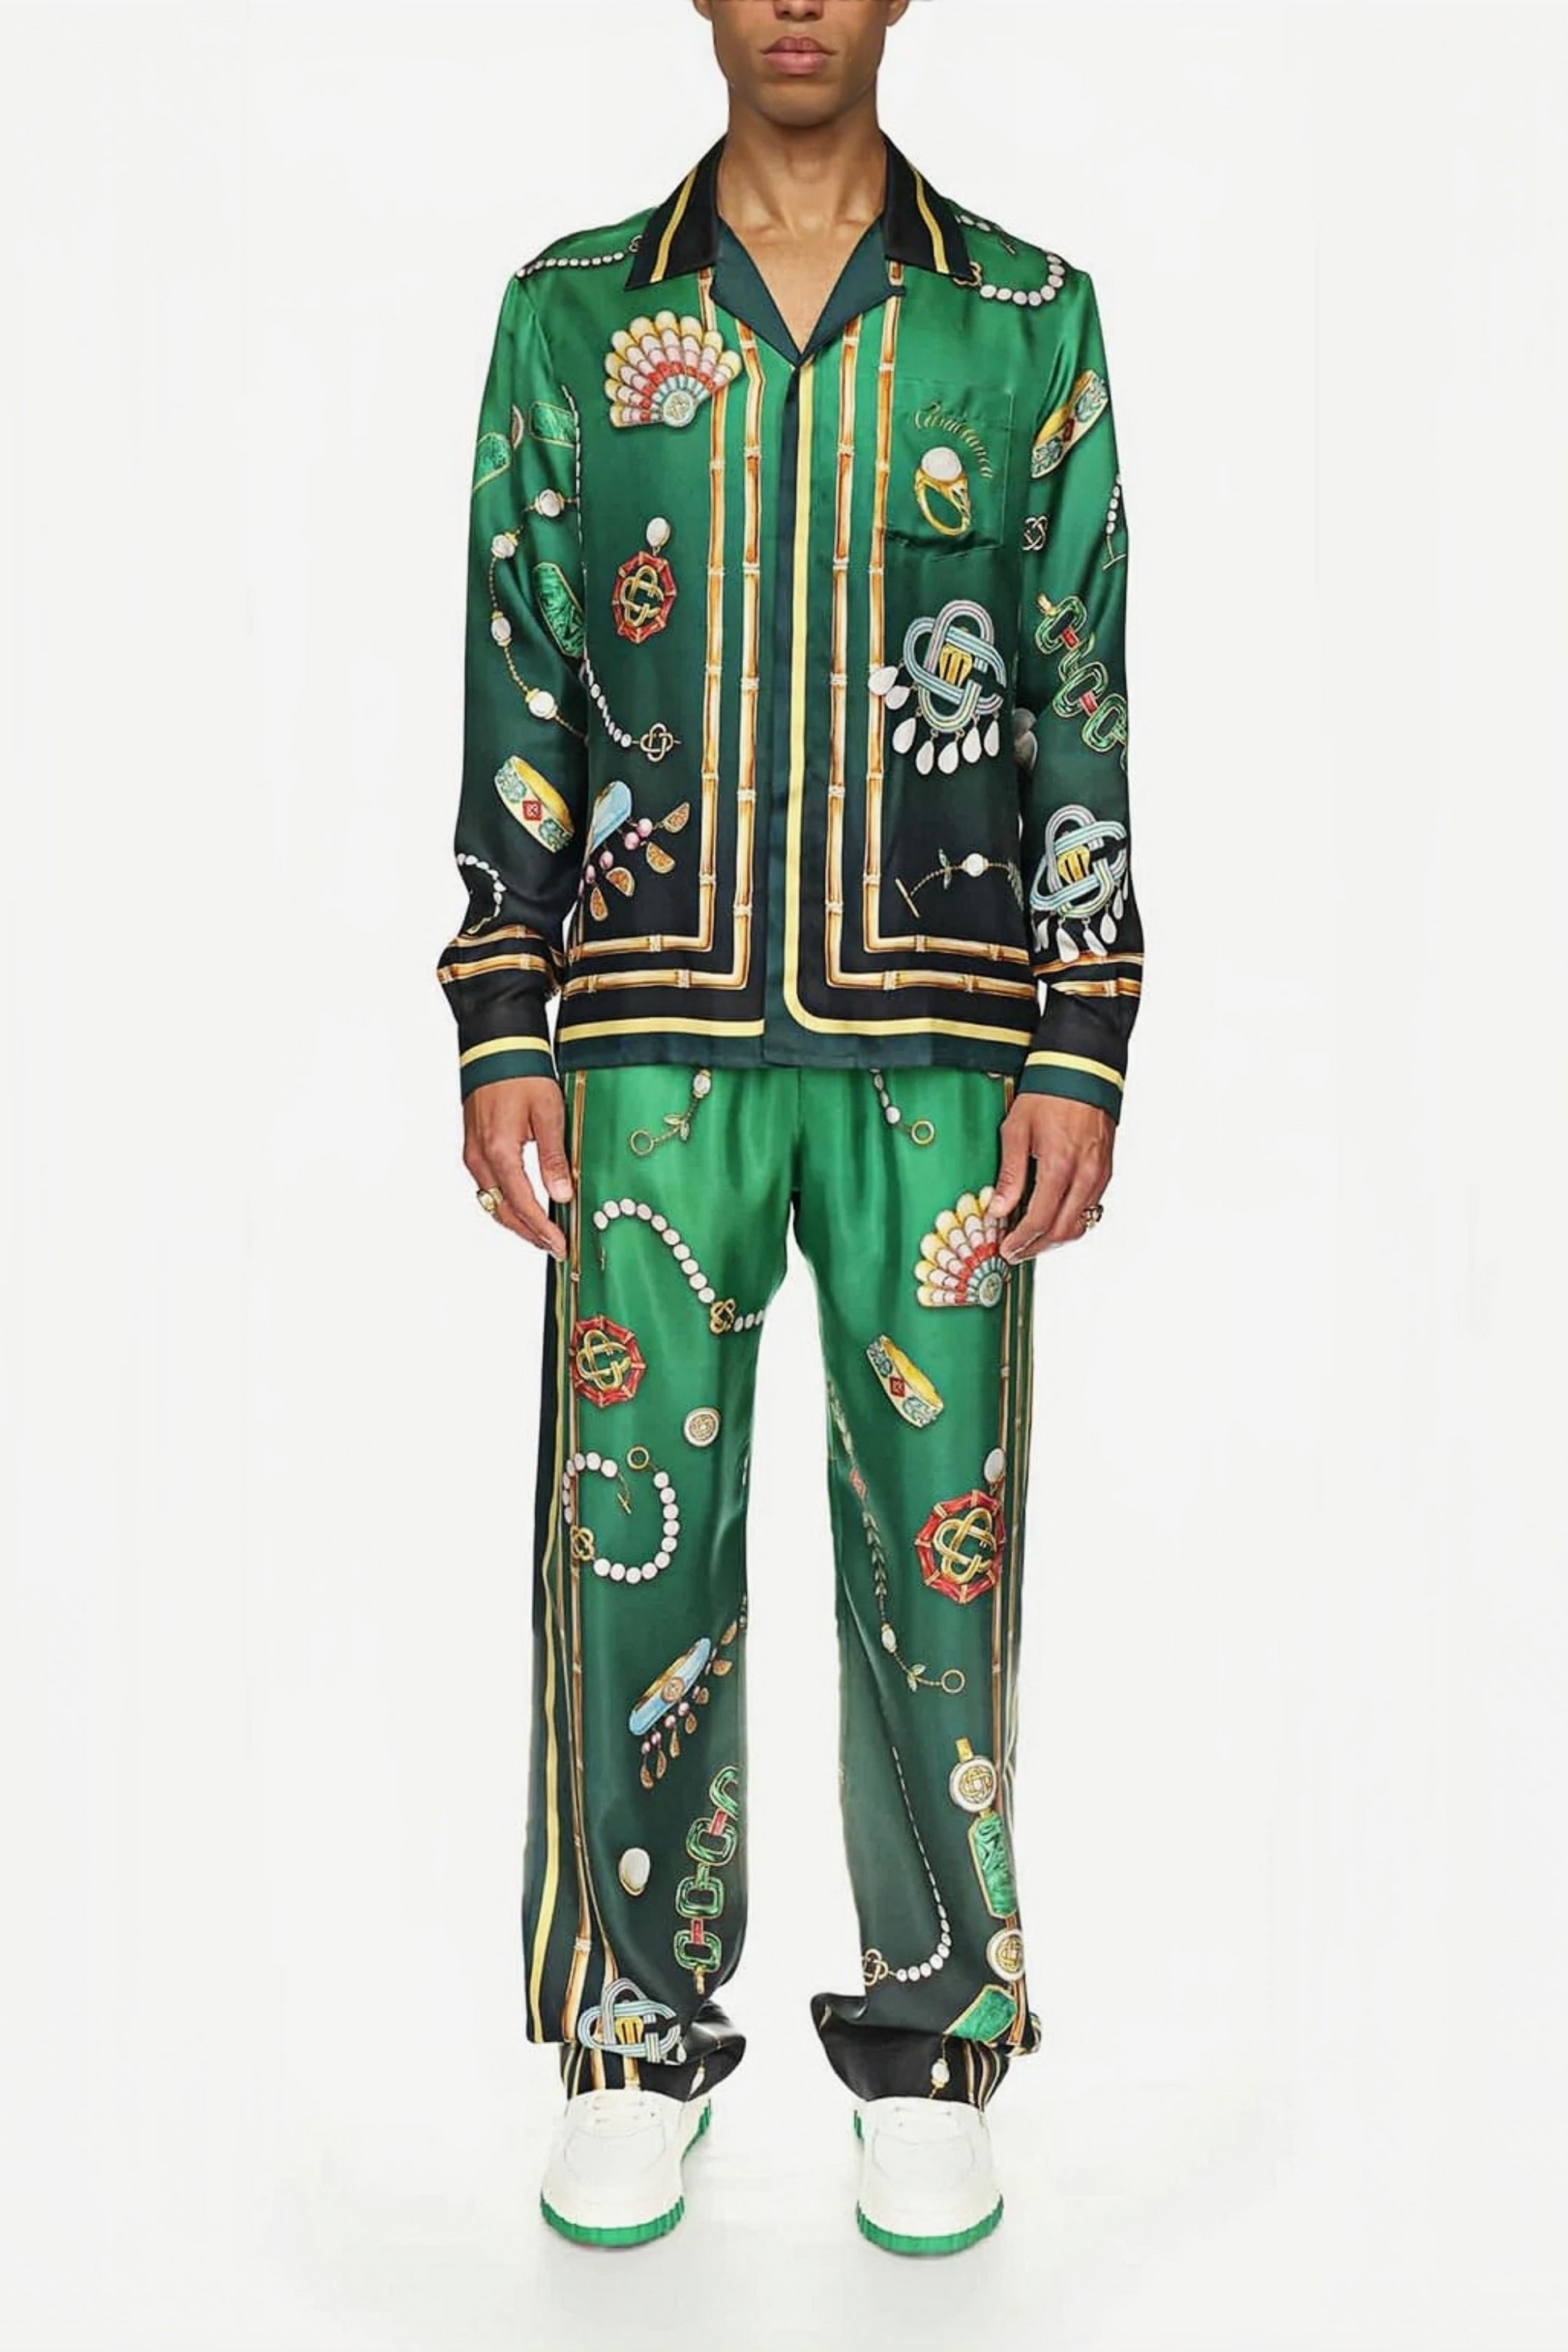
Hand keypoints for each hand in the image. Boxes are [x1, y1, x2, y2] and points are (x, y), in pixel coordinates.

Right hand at [462, 1076, 571, 1258]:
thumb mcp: (548, 1113)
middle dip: (529, 1234)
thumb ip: (554, 1157)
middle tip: (554, 1248)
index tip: (560, 1245)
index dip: (541, 1229)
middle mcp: (479, 1158)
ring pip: (492, 1202)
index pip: (521, 1203)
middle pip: (502, 1211)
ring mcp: (472, 1155)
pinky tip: (524, 1208)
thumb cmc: (523, 1074)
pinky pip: (488, 1188)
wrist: (495, 1048)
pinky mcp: (473, 1149)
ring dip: (517, 1222)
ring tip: (542, 1235)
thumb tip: (562, 1195)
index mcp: (499, 1151)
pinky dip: (506, 1204)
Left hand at [990, 1093, 1113, 1261]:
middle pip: (1062, 1230)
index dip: (1021, 1241)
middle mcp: (1084, 1175)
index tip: (1006, 1250)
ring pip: (1081, 1223)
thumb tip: (999, 1209)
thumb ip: (1010, 1174)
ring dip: (1055, 1238)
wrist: (1082, 1069)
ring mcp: (1099, 1175)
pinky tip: (1053, 1217)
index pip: (1039, 1221)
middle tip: (1016, 1252)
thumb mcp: (1016, 1129)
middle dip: (1037, 1247)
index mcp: (1059, 1166)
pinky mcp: (1106, 1170)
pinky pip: (1091, 1207)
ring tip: (1032, 1240)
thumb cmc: (1048, 1094)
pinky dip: (1071, 1220)